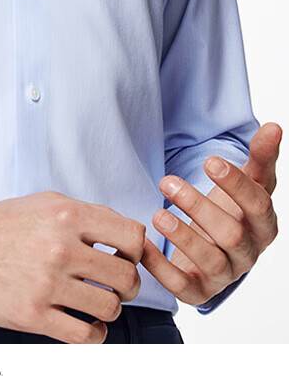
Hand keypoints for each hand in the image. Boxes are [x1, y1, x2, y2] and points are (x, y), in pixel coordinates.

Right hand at [0, 190, 145, 343]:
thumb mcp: (42, 202)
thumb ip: (83, 216)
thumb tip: (122, 235)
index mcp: (66, 214)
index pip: (132, 237)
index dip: (136, 251)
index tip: (125, 258)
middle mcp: (60, 246)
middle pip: (127, 277)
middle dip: (126, 286)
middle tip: (113, 286)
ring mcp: (46, 282)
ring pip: (110, 308)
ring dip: (109, 310)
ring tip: (95, 305)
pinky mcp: (32, 315)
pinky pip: (84, 335)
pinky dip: (93, 335)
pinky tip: (82, 324)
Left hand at [140, 122, 280, 305]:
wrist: (211, 245)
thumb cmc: (231, 209)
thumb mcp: (247, 182)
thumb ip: (260, 157)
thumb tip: (275, 126)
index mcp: (263, 226)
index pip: (259, 206)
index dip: (236, 184)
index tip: (210, 161)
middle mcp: (248, 253)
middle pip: (231, 234)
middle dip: (199, 207)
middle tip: (167, 182)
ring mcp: (224, 275)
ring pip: (210, 261)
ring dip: (183, 237)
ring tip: (157, 215)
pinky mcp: (199, 291)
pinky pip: (182, 286)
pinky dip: (161, 268)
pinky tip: (143, 245)